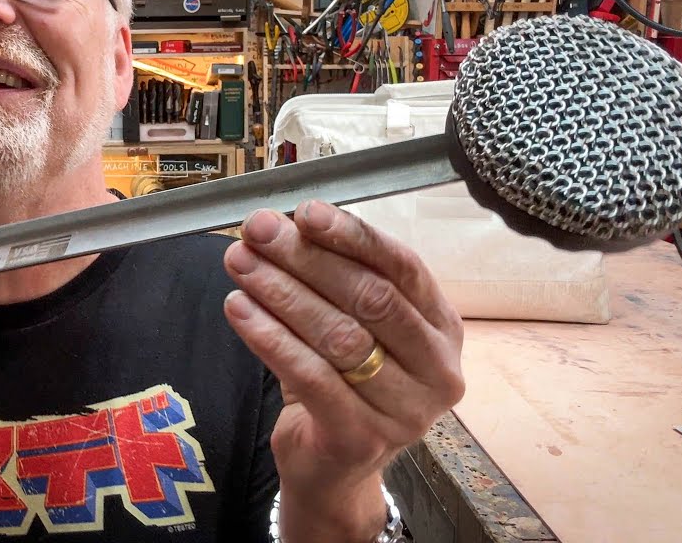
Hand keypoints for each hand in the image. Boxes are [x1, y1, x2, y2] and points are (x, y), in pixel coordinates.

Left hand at [222, 201, 464, 541]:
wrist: (334, 469)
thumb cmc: (344, 384)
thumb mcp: (355, 326)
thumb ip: (334, 279)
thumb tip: (282, 225)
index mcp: (442, 327)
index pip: (403, 266)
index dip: (352, 235)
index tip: (305, 212)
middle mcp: (438, 369)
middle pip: (370, 297)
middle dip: (307, 258)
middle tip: (258, 232)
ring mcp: (406, 410)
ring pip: (339, 335)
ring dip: (282, 292)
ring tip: (241, 264)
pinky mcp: (362, 439)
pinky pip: (311, 376)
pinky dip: (270, 338)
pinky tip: (239, 309)